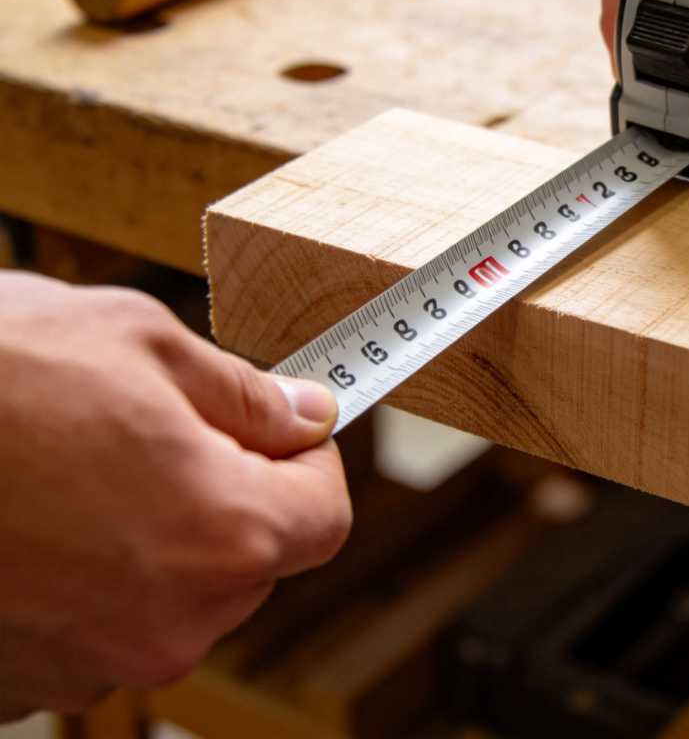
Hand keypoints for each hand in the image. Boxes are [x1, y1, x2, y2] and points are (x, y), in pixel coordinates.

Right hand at [0, 271, 350, 720]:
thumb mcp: (143, 343)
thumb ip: (245, 395)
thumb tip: (305, 414)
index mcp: (221, 531)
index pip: (324, 515)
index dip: (313, 463)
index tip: (287, 429)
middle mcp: (167, 620)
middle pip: (256, 559)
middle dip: (238, 493)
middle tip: (179, 432)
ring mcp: (90, 662)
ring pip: (177, 592)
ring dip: (162, 534)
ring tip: (92, 466)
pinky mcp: (23, 679)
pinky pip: (101, 621)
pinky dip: (96, 573)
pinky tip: (44, 516)